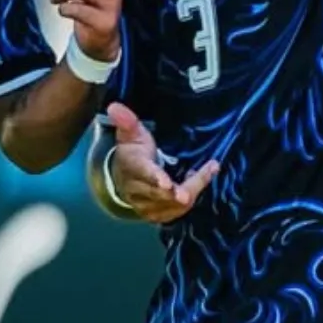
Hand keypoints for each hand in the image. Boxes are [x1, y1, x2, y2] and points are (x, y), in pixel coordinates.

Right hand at [103, 103, 218, 224]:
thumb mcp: (130, 134)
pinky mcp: (155, 216)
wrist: (123, 180)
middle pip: (160, 193)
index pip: (143, 173)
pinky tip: (200, 182)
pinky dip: (190, 200)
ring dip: (192, 189)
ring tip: (208, 171)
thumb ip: (127, 121)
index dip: (155, 178)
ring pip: (172, 205)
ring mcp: (146, 206)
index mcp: (132, 167)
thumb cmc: (133, 153)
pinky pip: (176, 212)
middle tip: (197, 183)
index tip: (167, 183)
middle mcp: (137, 190)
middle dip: (179, 190)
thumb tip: (115, 106)